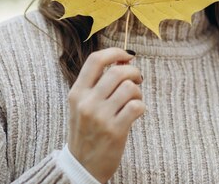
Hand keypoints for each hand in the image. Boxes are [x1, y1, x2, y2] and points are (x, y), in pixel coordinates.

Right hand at [67, 47, 144, 182]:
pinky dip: (141, 106)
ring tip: (135, 99)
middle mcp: (87, 102)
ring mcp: (100, 117)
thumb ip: (97, 83)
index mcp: (77, 93)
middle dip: (134, 72)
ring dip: (138, 91)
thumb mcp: (81, 105)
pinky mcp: (115, 130)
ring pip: (129, 87)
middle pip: (117, 71)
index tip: (127, 56)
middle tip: (137, 80)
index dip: (115, 52)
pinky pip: (137, 106)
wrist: (82, 166)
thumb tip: (124, 59)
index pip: (96, 60)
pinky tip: (136, 113)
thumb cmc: (86, 131)